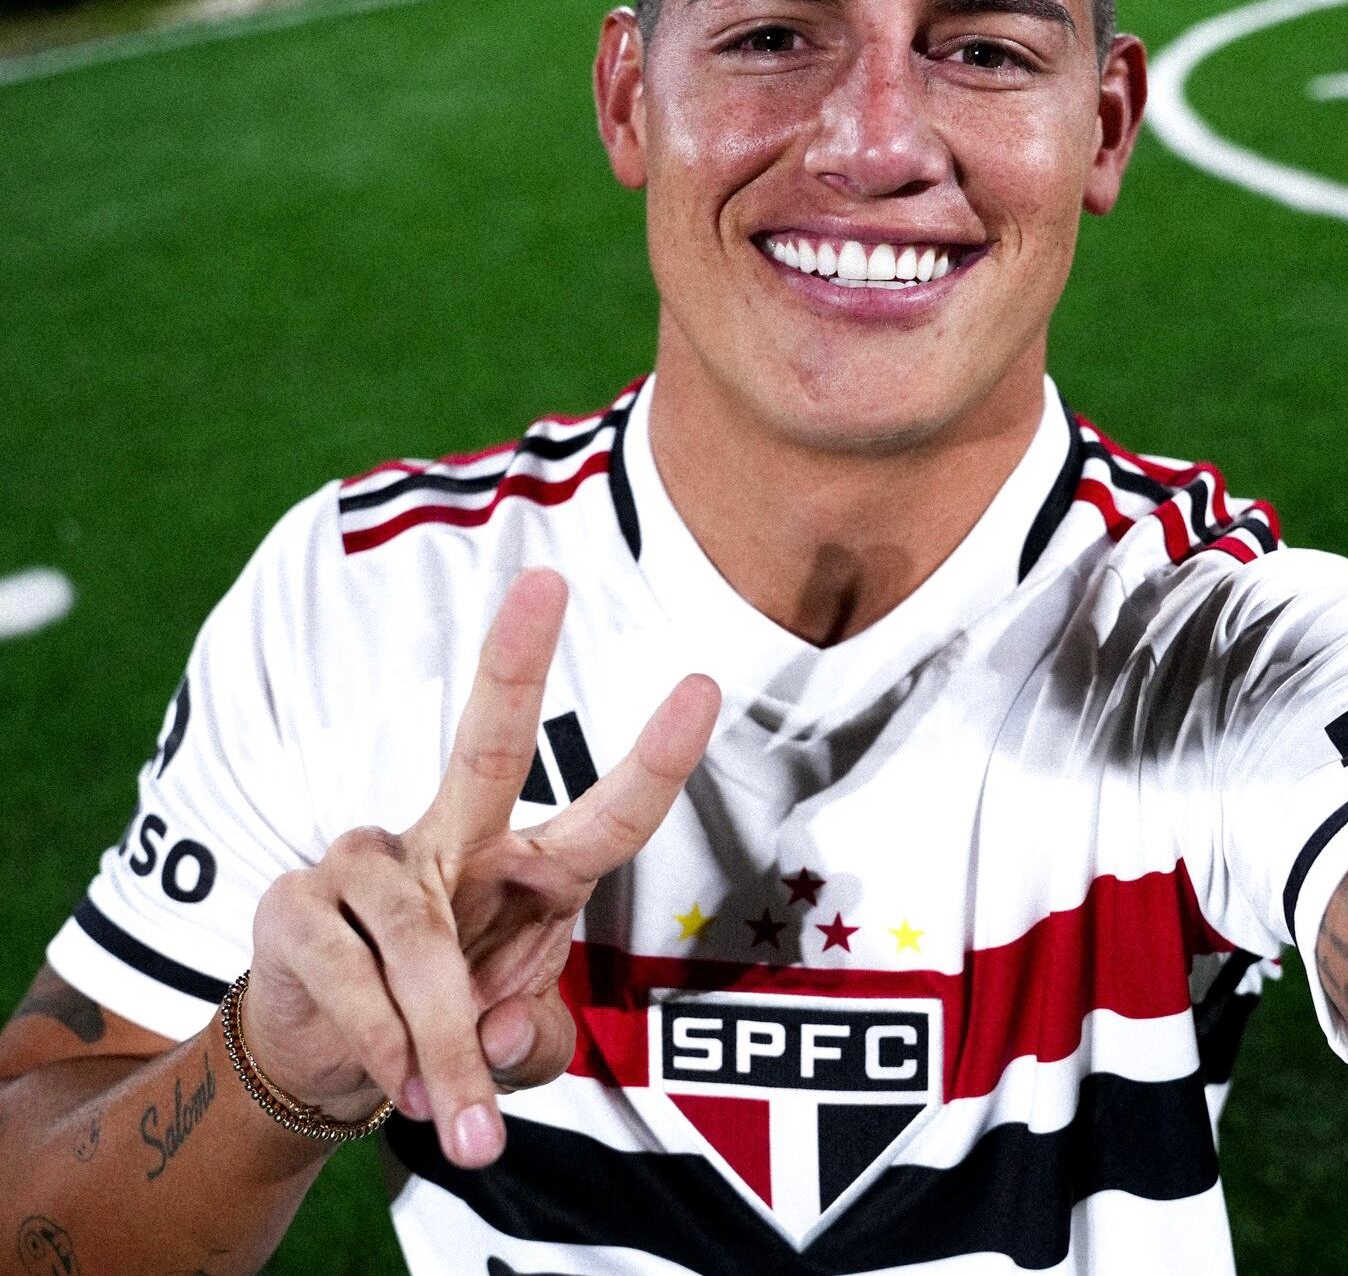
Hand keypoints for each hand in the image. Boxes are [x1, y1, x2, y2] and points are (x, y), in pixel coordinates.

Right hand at [240, 569, 718, 1167]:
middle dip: (517, 662)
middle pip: (486, 743)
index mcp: (524, 868)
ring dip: (440, 1043)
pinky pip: (352, 979)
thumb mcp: (507, 1044)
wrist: (324, 1064)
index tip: (704, 686)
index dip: (656, 758)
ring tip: (454, 1117)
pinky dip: (382, 1048)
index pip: (602, 814)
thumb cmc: (441, 1025)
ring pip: (419, 938)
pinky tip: (390, 1081)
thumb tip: (498, 1034)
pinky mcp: (294, 904)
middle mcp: (452, 840)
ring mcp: (367, 862)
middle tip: (547, 579)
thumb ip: (525, 1043)